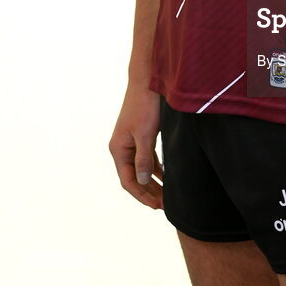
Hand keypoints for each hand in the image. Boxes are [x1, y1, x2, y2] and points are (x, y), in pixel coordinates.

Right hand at [109, 85, 163, 209]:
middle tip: (165, 204)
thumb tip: (142, 180)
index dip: (142, 195)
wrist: (148, 80)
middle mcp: (122, 147)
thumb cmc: (145, 105)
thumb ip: (143, 158)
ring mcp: (131, 141)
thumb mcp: (145, 134)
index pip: (128, 180)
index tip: (156, 205)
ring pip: (141, 168)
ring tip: (167, 195)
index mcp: (118, 149)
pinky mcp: (142, 134)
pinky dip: (156, 168)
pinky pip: (147, 157)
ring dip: (153, 181)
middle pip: (134, 177)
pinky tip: (166, 175)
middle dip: (148, 191)